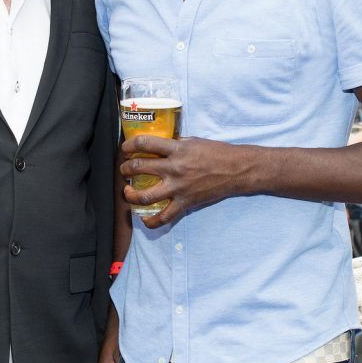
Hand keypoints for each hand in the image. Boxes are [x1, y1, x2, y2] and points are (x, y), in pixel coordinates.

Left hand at [120, 134, 254, 228]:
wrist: (236, 170)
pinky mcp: (185, 203)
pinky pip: (163, 217)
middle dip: (126, 168)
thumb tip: (158, 146)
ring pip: (145, 196)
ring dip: (130, 195)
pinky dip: (150, 221)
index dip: (129, 145)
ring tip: (128, 192)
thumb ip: (175, 144)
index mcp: (177, 149)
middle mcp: (175, 168)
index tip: (125, 148)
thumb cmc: (217, 153)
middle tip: (125, 169)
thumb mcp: (193, 141)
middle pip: (139, 168)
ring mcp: (178, 188)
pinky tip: (144, 218)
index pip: (145, 143)